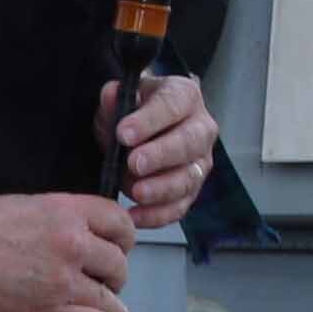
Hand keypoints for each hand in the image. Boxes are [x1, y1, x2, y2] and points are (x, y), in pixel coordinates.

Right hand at [0, 190, 144, 311]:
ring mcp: (63, 282)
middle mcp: (72, 243)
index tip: (116, 246)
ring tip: (101, 302)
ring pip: (111, 295)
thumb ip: (62, 221)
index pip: (119, 222)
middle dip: (112, 271)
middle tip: (98, 276)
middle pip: (119, 261)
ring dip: (109, 299)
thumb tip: (86, 239)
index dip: (121, 238)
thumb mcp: (27, 206)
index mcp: (66, 211)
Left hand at [111, 72, 219, 229]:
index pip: (172, 105)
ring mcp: (199, 162)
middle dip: (161, 155)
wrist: (143, 129)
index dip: (149, 121)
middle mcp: (201, 129)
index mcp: (185, 97)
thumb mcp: (121, 98)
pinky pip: (180, 206)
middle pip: (189, 143)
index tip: (124, 133)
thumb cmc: (134, 111)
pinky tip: (135, 215)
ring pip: (188, 178)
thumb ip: (114, 98)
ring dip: (162, 188)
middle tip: (134, 163)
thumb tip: (111, 95)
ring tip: (137, 192)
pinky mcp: (191, 190)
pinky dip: (158, 215)